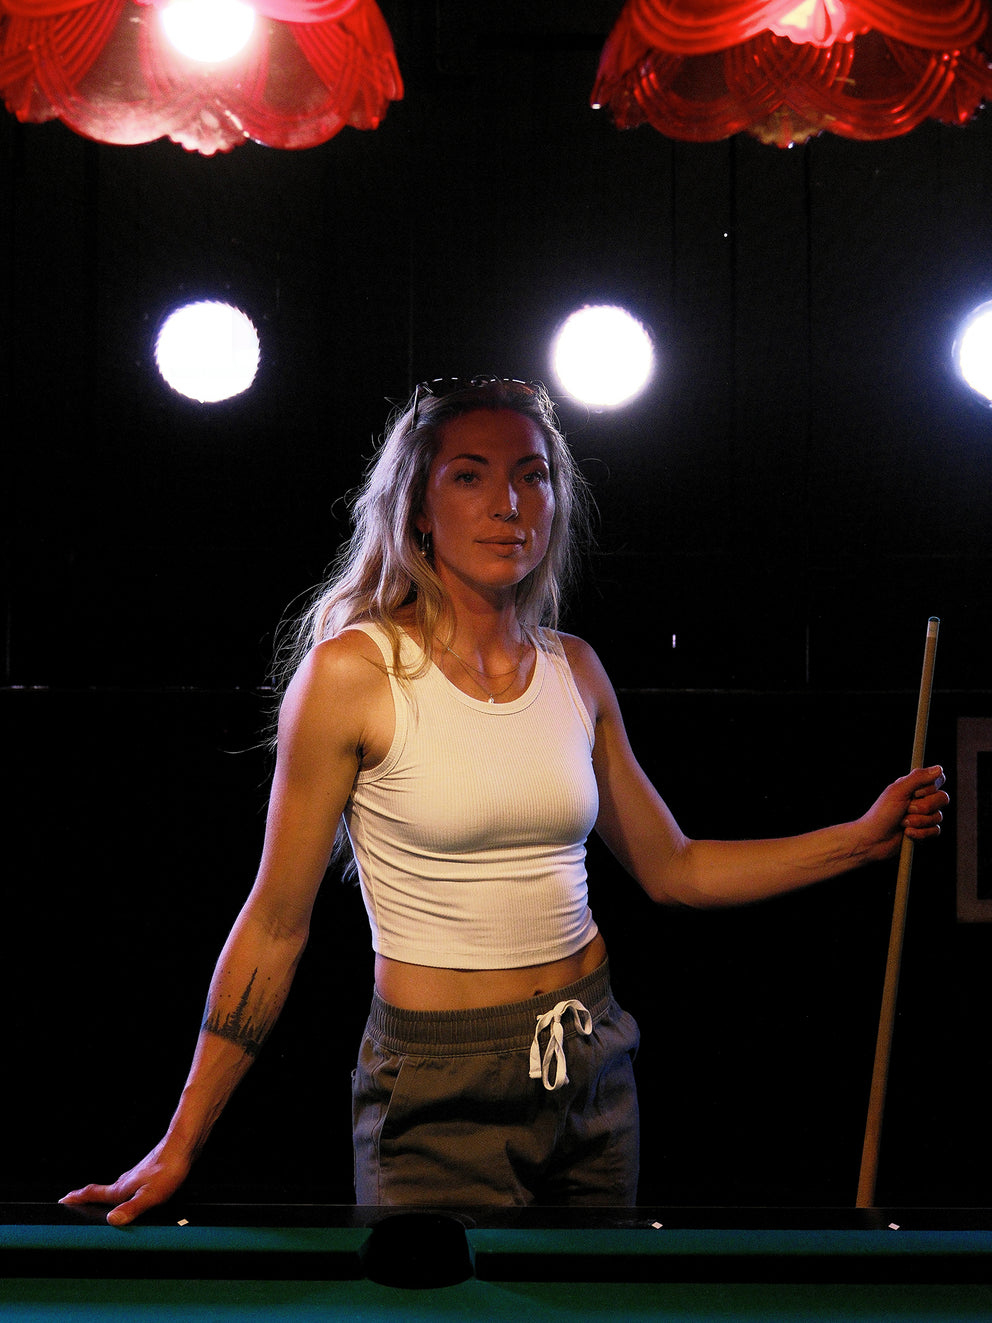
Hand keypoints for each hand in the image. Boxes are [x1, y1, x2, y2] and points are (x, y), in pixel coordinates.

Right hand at [59, 1140, 190, 1226]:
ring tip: (100, 1201)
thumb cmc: (169, 1170)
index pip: (94, 1193)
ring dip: (105, 1194)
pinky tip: (133, 1193)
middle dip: (88, 1197)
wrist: (184, 1146)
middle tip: (75, 1201)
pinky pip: (130, 1185)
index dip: (78, 1197)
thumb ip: (131, 1208)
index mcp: (122, 1188)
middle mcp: (127, 1180)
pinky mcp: (149, 1172)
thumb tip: (111, 1220)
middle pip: (103, 1191)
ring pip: (117, 1187)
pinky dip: (123, 1191)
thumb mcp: (150, 1195)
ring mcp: (137, 1175)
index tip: (63, 1200)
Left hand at [857, 765, 948, 863]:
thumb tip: (939, 768)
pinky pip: (935, 831)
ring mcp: (923, 816)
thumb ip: (918, 778)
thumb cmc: (881, 813)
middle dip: (923, 807)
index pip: (938, 779)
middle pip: (943, 798)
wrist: (873, 840)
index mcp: (913, 786)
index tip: (916, 792)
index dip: (930, 787)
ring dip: (919, 821)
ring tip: (902, 822)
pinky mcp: (924, 831)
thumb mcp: (898, 791)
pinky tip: (907, 833)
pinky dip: (920, 833)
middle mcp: (921, 799)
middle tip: (906, 809)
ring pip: (938, 816)